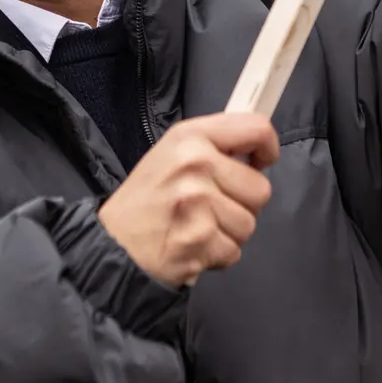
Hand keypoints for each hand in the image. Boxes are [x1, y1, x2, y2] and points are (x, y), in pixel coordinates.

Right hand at [98, 112, 278, 287]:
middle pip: (260, 189)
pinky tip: (193, 245)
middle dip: (242, 203)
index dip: (267, 147)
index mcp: (190, 137)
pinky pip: (234, 250)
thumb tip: (256, 151)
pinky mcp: (199, 240)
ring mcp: (198, 203)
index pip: (256, 128)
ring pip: (249, 223)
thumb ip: (212, 147)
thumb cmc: (146, 199)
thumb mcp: (171, 154)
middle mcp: (196, 164)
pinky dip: (217, 254)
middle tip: (210, 206)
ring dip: (229, 232)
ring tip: (197, 226)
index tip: (261, 161)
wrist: (114, 243)